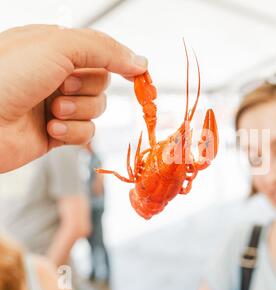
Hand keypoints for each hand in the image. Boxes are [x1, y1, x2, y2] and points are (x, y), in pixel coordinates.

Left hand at [0, 24, 146, 172]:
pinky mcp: (56, 132)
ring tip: (52, 111)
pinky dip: (73, 132)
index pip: (101, 52)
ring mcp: (56, 104)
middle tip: (63, 87)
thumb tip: (139, 61)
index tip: (138, 73)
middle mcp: (55, 75)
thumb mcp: (57, 47)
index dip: (121, 62)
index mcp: (53, 47)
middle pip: (102, 82)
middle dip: (87, 89)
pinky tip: (51, 129)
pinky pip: (86, 133)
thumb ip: (104, 50)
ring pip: (96, 109)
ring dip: (79, 111)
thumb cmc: (4, 78)